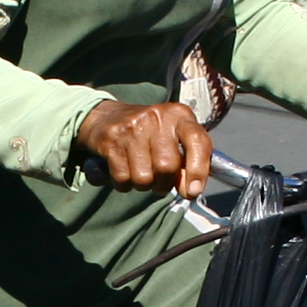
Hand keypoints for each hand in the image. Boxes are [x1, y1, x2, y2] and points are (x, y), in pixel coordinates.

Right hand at [76, 97, 211, 197]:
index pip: (197, 140)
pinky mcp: (111, 140)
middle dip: (164, 184)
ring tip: (142, 172)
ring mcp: (132, 127)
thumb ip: (187, 163)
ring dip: (144, 185)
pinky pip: (123, 179)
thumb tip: (191, 191)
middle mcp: (157, 117)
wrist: (107, 117)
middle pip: (167, 166)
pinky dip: (125, 184)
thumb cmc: (150, 134)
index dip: (199, 169)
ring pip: (143, 178)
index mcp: (179, 115)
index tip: (194, 191)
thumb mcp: (174, 140)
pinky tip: (126, 170)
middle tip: (160, 181)